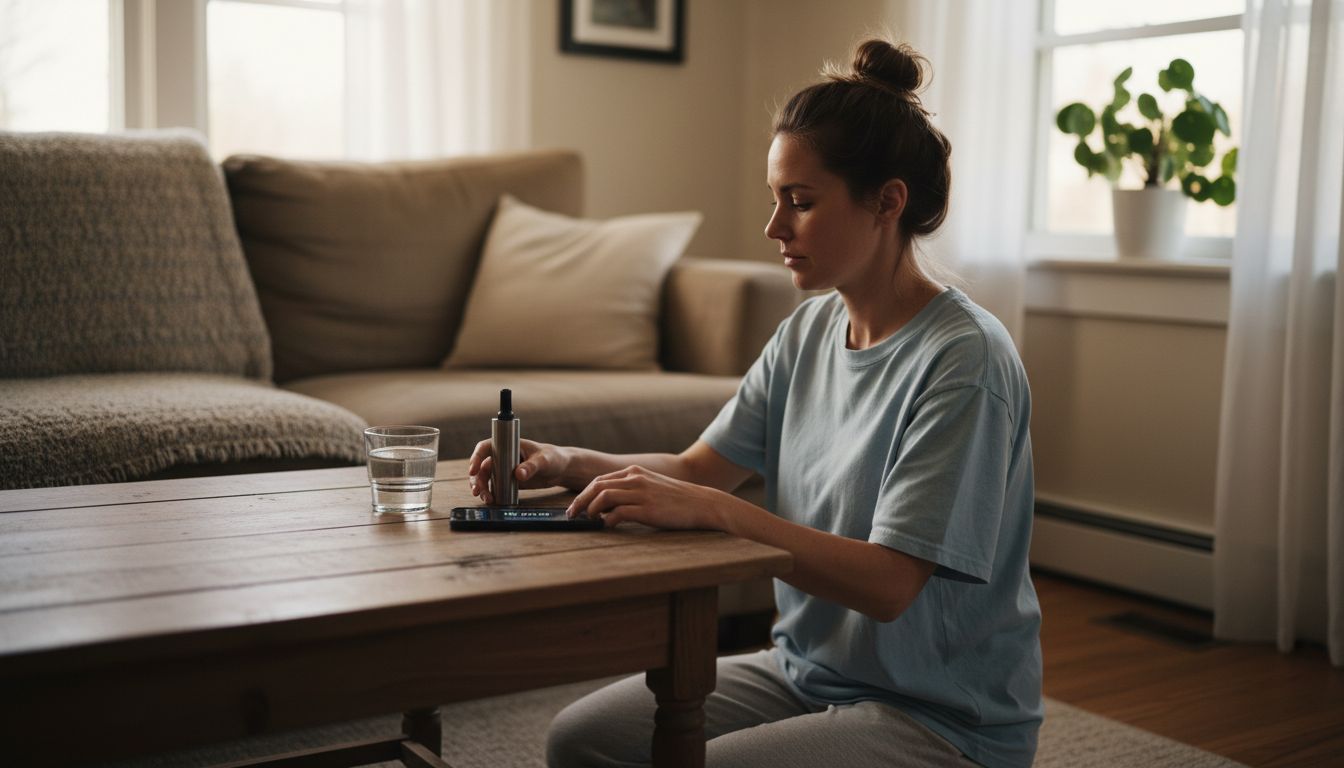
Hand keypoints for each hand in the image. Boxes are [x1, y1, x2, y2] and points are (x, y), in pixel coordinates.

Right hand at [467, 438, 569, 504]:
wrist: (560, 469)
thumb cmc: (552, 458)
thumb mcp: (544, 460)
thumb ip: (531, 466)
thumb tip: (518, 474)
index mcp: (508, 445)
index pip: (486, 448)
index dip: (476, 457)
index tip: (473, 470)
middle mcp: (502, 456)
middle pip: (482, 466)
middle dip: (477, 479)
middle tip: (478, 491)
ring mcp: (504, 469)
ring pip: (485, 478)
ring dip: (482, 488)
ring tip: (487, 499)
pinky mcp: (507, 481)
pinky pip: (494, 487)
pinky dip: (490, 493)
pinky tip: (492, 500)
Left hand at [565, 465, 727, 529]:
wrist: (702, 503)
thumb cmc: (676, 500)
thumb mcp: (652, 487)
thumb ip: (631, 491)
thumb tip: (608, 508)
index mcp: (635, 472)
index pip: (600, 480)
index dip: (584, 494)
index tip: (576, 506)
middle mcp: (636, 479)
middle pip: (596, 486)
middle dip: (580, 501)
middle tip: (571, 515)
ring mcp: (641, 493)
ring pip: (603, 497)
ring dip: (590, 510)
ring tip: (588, 521)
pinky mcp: (648, 509)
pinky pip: (618, 513)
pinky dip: (608, 520)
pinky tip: (607, 527)